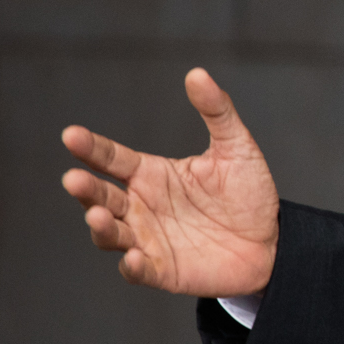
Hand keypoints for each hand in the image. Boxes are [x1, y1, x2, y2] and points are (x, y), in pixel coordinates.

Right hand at [59, 68, 279, 296]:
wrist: (273, 242)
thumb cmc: (249, 194)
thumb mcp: (236, 148)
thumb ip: (216, 112)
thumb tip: (197, 73)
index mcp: (151, 174)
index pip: (111, 158)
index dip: (91, 148)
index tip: (71, 135)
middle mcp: (140, 206)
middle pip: (101, 196)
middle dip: (85, 189)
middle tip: (73, 179)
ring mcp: (148, 239)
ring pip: (110, 234)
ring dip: (101, 227)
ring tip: (97, 216)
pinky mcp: (162, 270)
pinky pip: (138, 270)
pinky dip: (131, 265)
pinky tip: (132, 257)